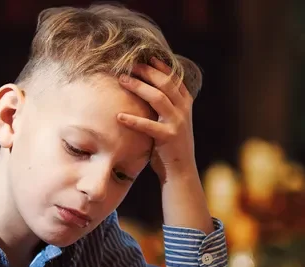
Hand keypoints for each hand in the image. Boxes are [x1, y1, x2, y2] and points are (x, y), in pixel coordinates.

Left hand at [116, 57, 197, 183]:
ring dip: (138, 87)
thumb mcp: (171, 120)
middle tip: (129, 65)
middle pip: (165, 83)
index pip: (173, 78)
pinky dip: (133, 120)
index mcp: (185, 103)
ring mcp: (177, 122)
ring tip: (122, 80)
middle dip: (146, 71)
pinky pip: (148, 126)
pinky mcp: (169, 136)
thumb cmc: (170, 145)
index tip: (146, 57)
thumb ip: (164, 105)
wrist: (180, 170)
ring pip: (158, 98)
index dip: (160, 66)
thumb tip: (146, 88)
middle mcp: (183, 110)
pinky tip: (119, 117)